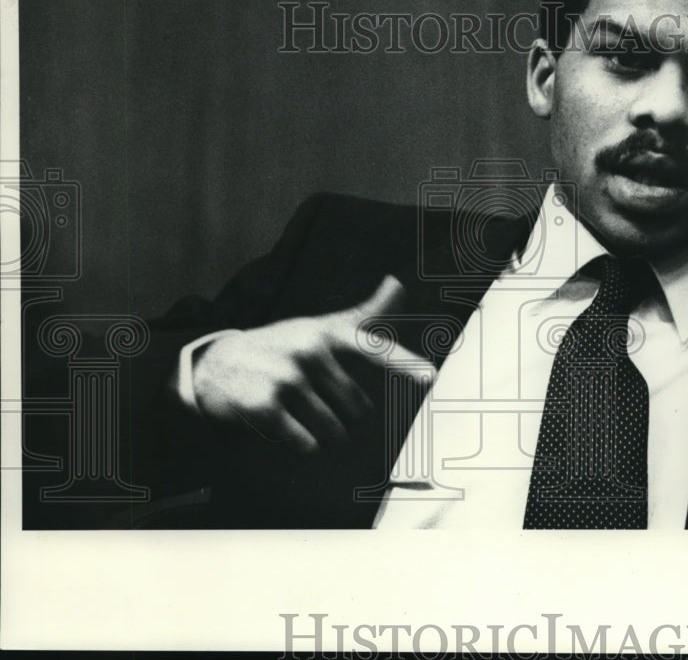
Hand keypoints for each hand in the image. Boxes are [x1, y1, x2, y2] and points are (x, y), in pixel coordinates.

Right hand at [192, 275, 434, 454]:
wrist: (216, 366)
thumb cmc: (284, 346)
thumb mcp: (323, 327)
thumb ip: (367, 313)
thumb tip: (398, 282)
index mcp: (330, 334)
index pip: (374, 350)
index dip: (404, 365)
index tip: (430, 378)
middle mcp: (311, 352)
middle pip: (359, 412)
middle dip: (342, 416)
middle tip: (313, 399)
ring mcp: (288, 379)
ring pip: (335, 433)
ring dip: (322, 435)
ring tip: (298, 412)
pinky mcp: (266, 407)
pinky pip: (307, 446)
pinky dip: (300, 446)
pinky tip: (282, 426)